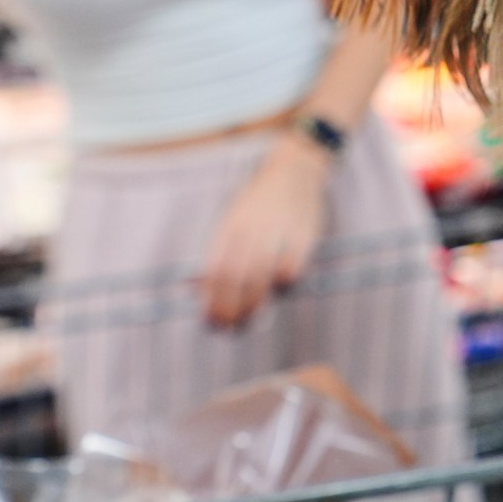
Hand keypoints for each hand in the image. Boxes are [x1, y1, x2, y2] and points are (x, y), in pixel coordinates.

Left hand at [202, 138, 331, 325]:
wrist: (294, 172)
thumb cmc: (259, 202)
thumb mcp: (233, 219)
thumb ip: (220, 253)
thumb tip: (199, 291)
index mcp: (231, 227)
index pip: (216, 270)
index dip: (211, 300)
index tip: (209, 322)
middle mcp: (252, 231)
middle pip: (237, 279)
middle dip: (230, 310)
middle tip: (228, 329)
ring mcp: (277, 234)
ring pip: (262, 280)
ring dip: (253, 306)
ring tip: (247, 321)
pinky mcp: (303, 238)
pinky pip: (290, 272)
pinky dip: (282, 287)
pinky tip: (276, 292)